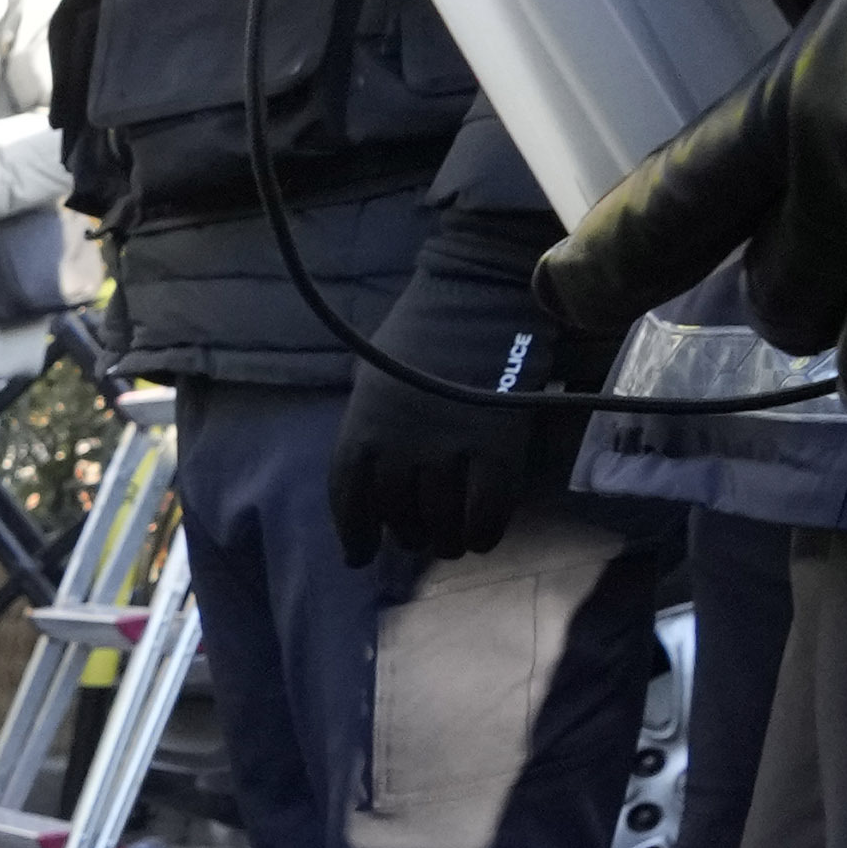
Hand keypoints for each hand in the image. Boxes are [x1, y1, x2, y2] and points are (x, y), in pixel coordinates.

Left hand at [329, 194, 592, 570]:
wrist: (479, 293)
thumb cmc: (421, 331)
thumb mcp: (371, 381)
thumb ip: (367, 429)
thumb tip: (366, 480)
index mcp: (361, 431)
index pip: (349, 502)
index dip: (355, 534)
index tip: (360, 554)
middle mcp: (398, 451)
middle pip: (398, 518)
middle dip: (407, 533)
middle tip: (419, 532)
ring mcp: (448, 453)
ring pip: (441, 524)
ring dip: (445, 539)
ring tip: (450, 538)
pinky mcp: (497, 452)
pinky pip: (486, 515)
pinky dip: (482, 533)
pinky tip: (480, 533)